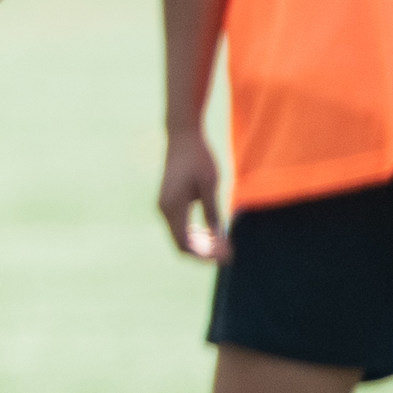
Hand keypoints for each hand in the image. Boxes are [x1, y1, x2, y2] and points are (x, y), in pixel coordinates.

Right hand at [159, 129, 223, 260]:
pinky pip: (179, 226)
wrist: (182, 136)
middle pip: (181, 244)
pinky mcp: (168, 202)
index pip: (186, 244)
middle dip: (204, 253)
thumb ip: (213, 211)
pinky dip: (194, 234)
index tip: (226, 256)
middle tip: (228, 253)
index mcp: (173, 208)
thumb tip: (219, 236)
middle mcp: (164, 210)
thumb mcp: (210, 185)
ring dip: (200, 244)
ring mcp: (164, 206)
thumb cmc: (198, 157)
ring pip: (180, 236)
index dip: (205, 255)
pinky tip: (210, 232)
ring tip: (222, 244)